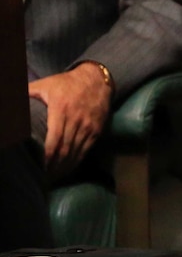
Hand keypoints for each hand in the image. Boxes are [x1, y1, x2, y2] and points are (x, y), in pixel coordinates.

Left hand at [28, 63, 110, 179]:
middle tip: (42, 176)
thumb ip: (27, 93)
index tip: (39, 165)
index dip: (46, 155)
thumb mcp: (45, 85)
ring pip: (75, 152)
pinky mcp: (96, 131)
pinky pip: (85, 151)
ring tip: (52, 176)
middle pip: (65, 149)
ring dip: (64, 167)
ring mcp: (88, 127)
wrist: (97, 80)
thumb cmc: (66, 83)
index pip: (54, 138)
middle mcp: (77, 120)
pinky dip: (75, 162)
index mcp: (61, 109)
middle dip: (53, 166)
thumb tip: (9, 104)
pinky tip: (66, 169)